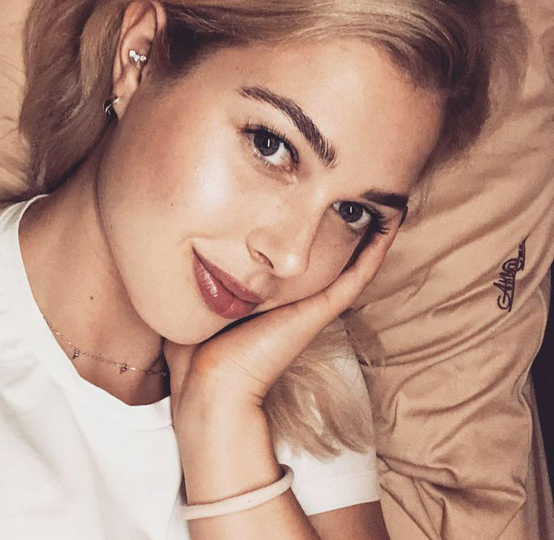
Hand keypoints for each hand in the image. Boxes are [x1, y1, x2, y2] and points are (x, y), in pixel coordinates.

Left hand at [165, 216, 400, 428]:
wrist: (210, 380)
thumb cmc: (198, 347)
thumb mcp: (198, 298)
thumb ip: (197, 276)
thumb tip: (182, 249)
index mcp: (272, 295)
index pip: (298, 257)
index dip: (312, 227)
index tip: (317, 195)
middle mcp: (296, 297)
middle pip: (330, 254)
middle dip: (343, 222)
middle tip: (357, 188)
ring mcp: (311, 303)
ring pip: (351, 261)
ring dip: (366, 233)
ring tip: (382, 200)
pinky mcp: (320, 310)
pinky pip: (357, 276)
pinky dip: (374, 252)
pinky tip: (386, 225)